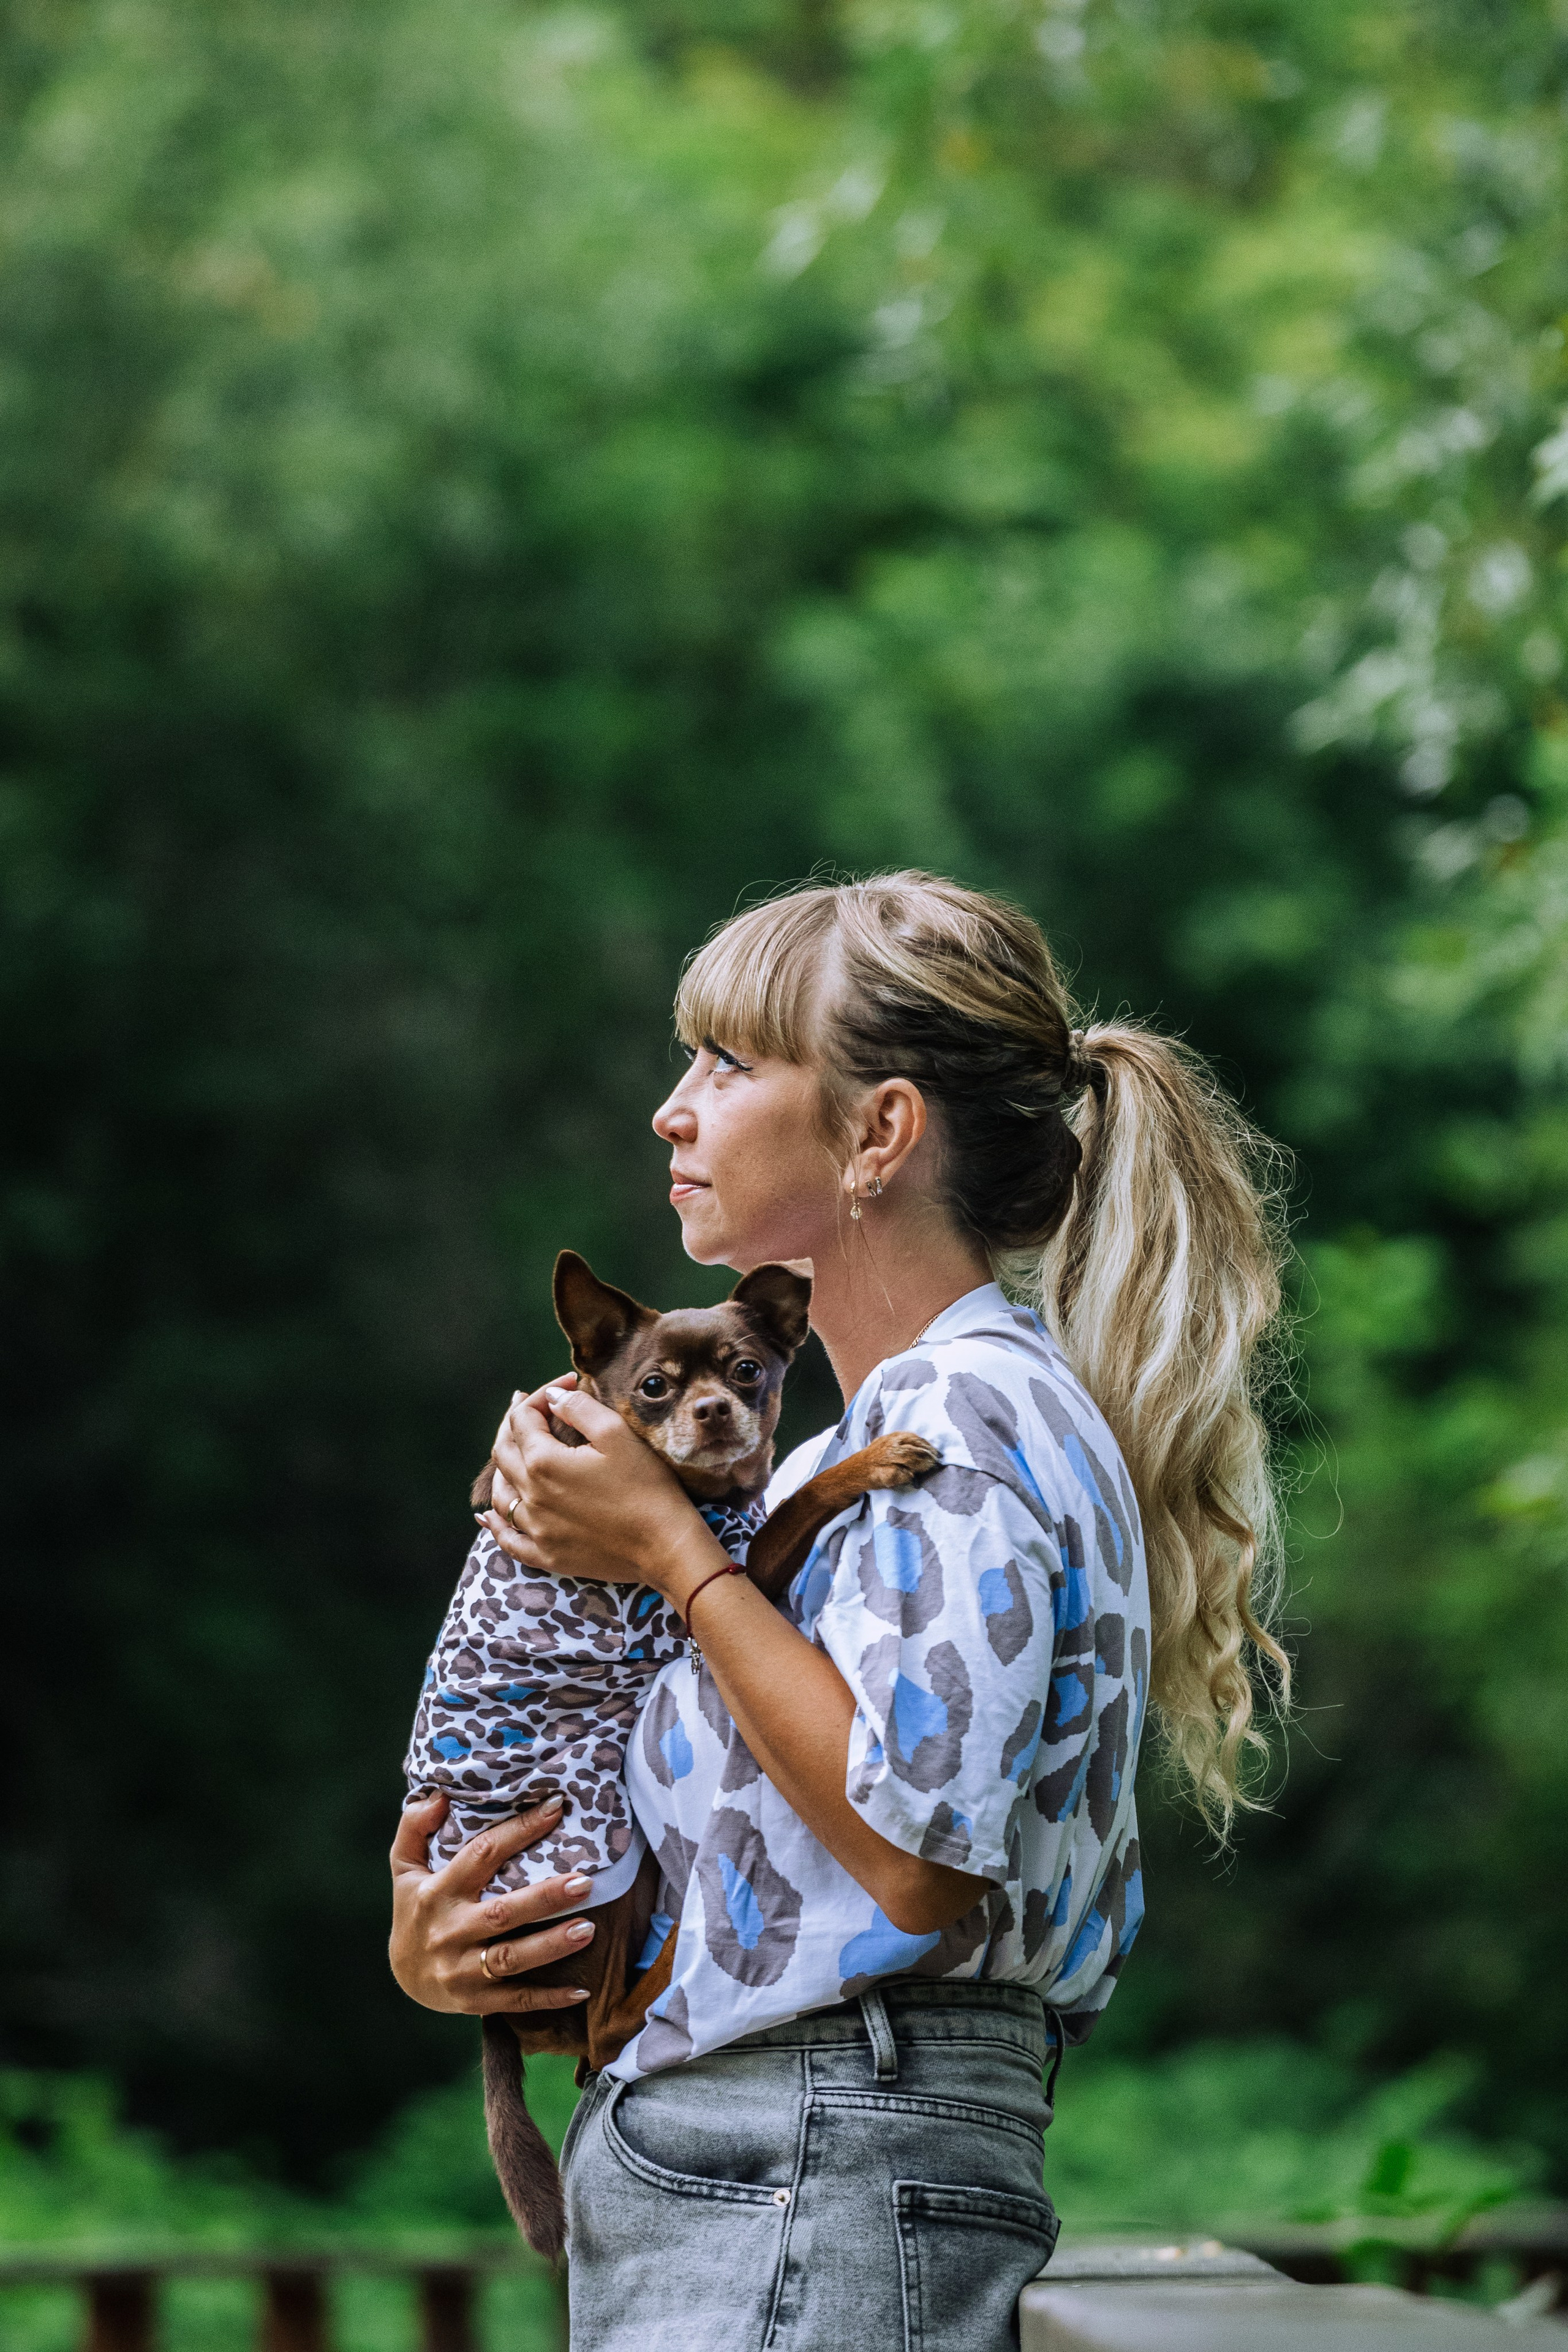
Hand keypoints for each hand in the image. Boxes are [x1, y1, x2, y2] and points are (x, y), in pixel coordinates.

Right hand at [389, 1792, 598, 2014]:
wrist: (404, 1977)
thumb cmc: (415, 1908)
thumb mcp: (405, 1867)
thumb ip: (415, 1826)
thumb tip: (439, 1796)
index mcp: (437, 1892)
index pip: (481, 1855)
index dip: (518, 1831)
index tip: (556, 1807)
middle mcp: (450, 1931)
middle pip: (502, 1913)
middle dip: (545, 1899)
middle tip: (585, 1882)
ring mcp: (462, 1970)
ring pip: (512, 1958)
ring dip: (552, 1945)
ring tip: (589, 1929)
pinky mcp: (475, 2001)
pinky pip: (516, 2000)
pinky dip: (548, 1998)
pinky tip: (581, 1991)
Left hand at [479, 1379, 702, 1589]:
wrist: (665, 1547)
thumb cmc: (646, 1488)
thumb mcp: (617, 1435)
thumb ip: (578, 1409)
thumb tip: (551, 1397)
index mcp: (544, 1462)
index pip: (523, 1419)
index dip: (540, 1395)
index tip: (566, 1383)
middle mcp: (531, 1497)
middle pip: (503, 1453)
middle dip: (513, 1424)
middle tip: (528, 1406)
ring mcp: (535, 1530)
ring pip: (501, 1494)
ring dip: (503, 1468)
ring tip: (514, 1452)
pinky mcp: (546, 1555)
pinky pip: (508, 1539)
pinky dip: (494, 1524)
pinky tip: (486, 1516)